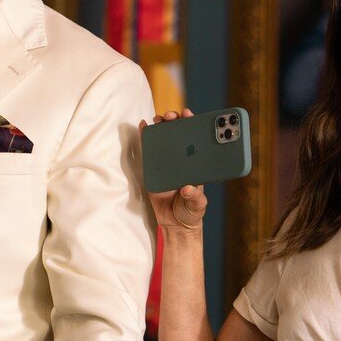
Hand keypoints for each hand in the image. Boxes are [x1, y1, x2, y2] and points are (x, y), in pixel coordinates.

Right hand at [141, 110, 207, 230]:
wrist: (174, 224)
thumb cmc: (190, 213)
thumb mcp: (197, 207)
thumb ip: (195, 199)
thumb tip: (188, 188)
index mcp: (196, 166)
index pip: (196, 141)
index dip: (193, 125)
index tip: (188, 115)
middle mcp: (182, 161)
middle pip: (179, 135)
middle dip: (175, 121)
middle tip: (172, 116)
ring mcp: (167, 164)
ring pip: (164, 140)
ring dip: (161, 126)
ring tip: (159, 119)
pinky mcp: (152, 170)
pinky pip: (149, 152)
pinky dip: (145, 138)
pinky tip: (143, 126)